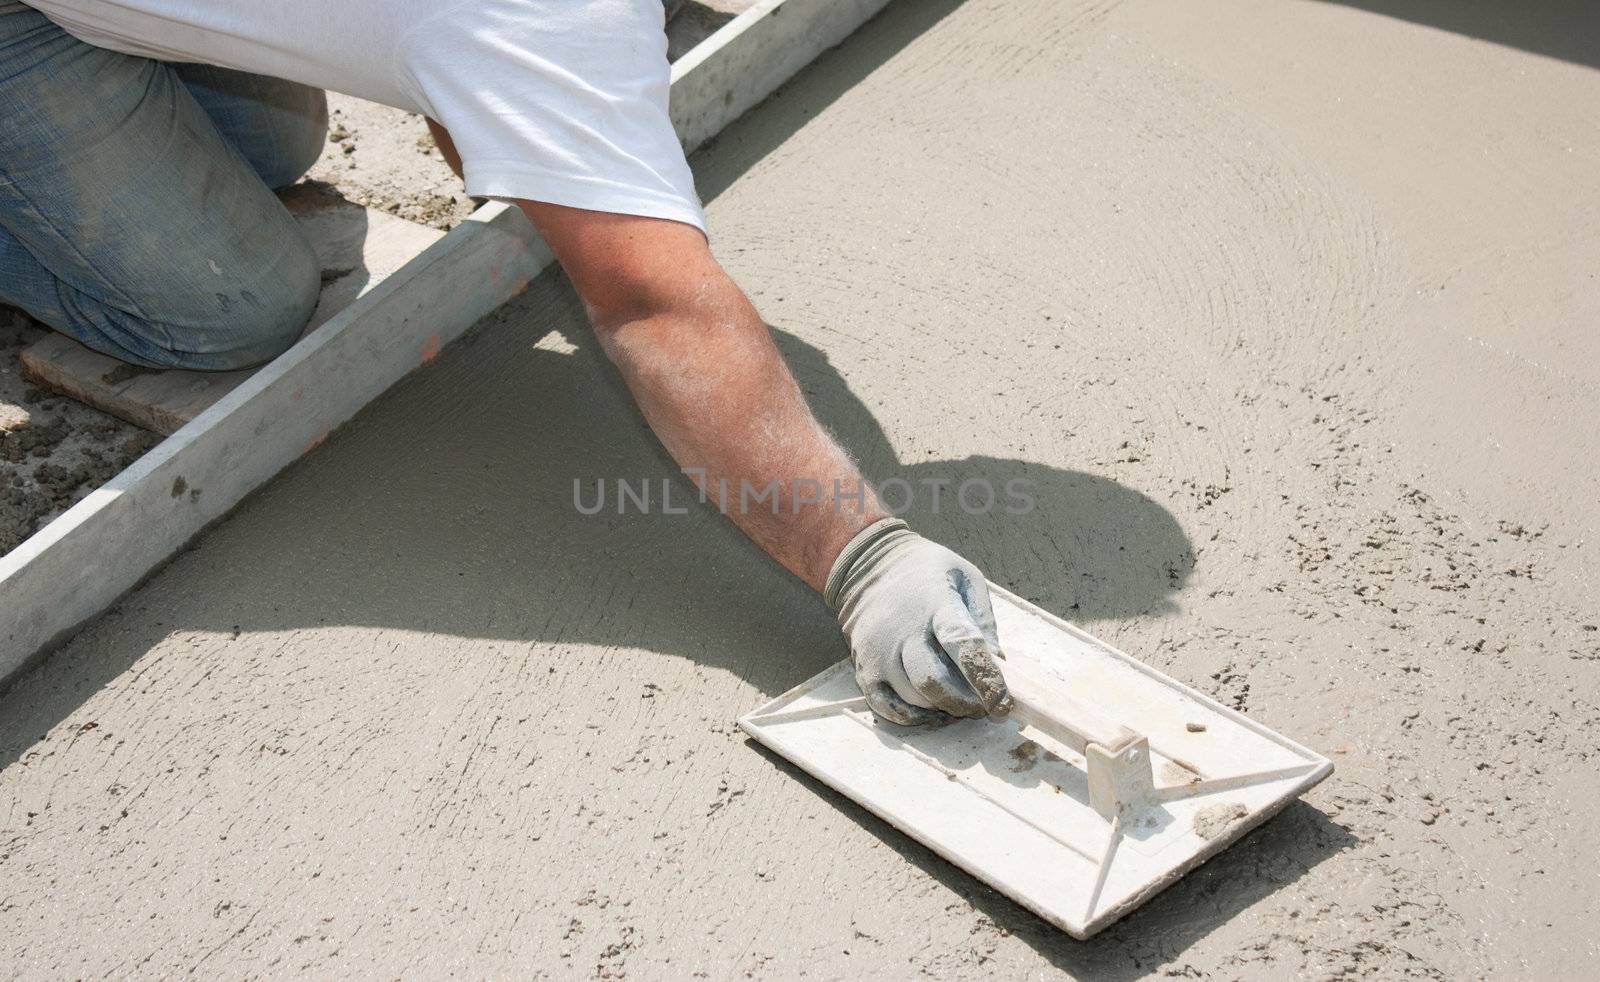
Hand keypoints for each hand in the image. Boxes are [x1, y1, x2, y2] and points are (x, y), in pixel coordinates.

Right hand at [825, 519, 1012, 724]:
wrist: (866, 565)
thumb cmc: (926, 571)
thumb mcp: (965, 576)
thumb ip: (983, 619)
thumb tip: (998, 663)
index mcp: (935, 603)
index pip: (962, 644)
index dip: (986, 678)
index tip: (1003, 703)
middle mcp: (903, 630)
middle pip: (934, 681)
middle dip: (965, 703)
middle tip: (983, 706)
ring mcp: (880, 652)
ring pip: (913, 698)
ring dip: (943, 709)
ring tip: (960, 702)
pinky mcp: (864, 668)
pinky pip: (888, 707)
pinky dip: (914, 718)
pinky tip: (932, 711)